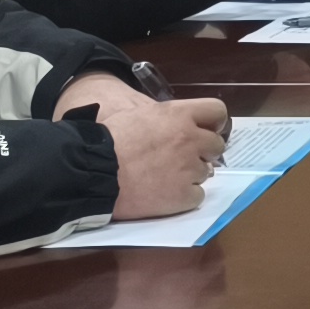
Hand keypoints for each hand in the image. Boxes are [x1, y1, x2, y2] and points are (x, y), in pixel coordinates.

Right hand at [70, 77, 227, 218]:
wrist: (92, 171)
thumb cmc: (107, 139)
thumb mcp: (138, 114)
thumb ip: (165, 118)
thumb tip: (177, 123)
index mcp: (179, 115)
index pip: (217, 112)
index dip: (212, 122)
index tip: (205, 130)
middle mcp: (190, 140)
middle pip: (215, 145)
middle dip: (202, 151)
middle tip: (181, 158)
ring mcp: (189, 169)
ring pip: (205, 172)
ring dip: (190, 174)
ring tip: (164, 177)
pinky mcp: (183, 196)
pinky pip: (197, 196)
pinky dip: (184, 197)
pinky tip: (164, 194)